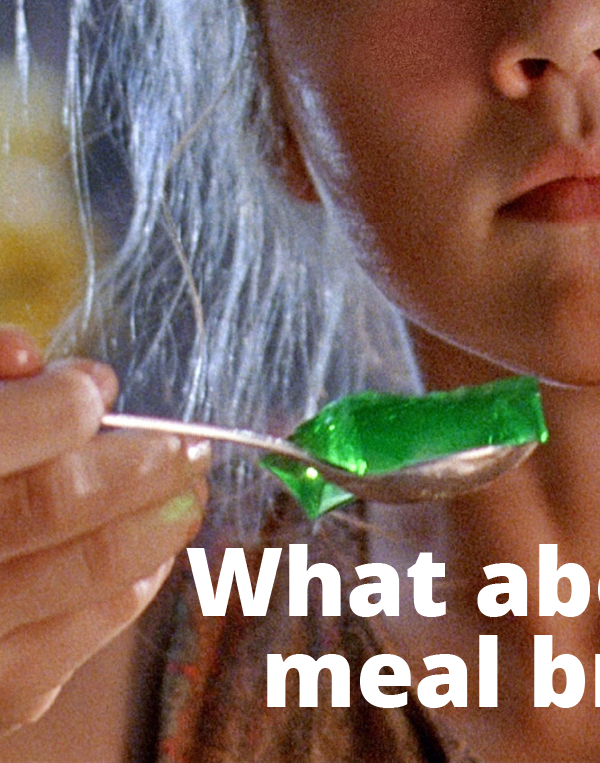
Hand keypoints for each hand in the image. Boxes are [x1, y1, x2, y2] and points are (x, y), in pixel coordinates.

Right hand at [0, 326, 209, 735]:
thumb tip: (27, 353)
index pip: (2, 434)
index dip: (65, 403)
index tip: (96, 386)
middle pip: (56, 500)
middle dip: (140, 460)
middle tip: (187, 443)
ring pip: (85, 571)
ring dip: (156, 521)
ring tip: (187, 490)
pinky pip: (77, 640)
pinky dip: (130, 588)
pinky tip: (152, 555)